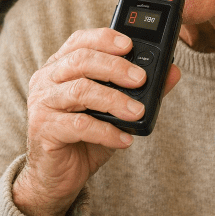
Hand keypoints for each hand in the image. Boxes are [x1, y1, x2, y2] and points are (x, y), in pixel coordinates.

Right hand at [12, 28, 179, 215]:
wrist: (56, 176)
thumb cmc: (84, 137)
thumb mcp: (115, 110)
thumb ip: (141, 89)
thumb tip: (172, 71)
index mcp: (60, 66)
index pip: (80, 41)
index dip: (105, 38)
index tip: (130, 45)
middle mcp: (47, 80)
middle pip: (81, 60)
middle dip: (115, 67)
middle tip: (141, 79)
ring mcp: (42, 104)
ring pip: (80, 90)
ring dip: (114, 99)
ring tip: (137, 111)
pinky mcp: (44, 130)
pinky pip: (79, 125)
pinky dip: (106, 131)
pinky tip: (123, 138)